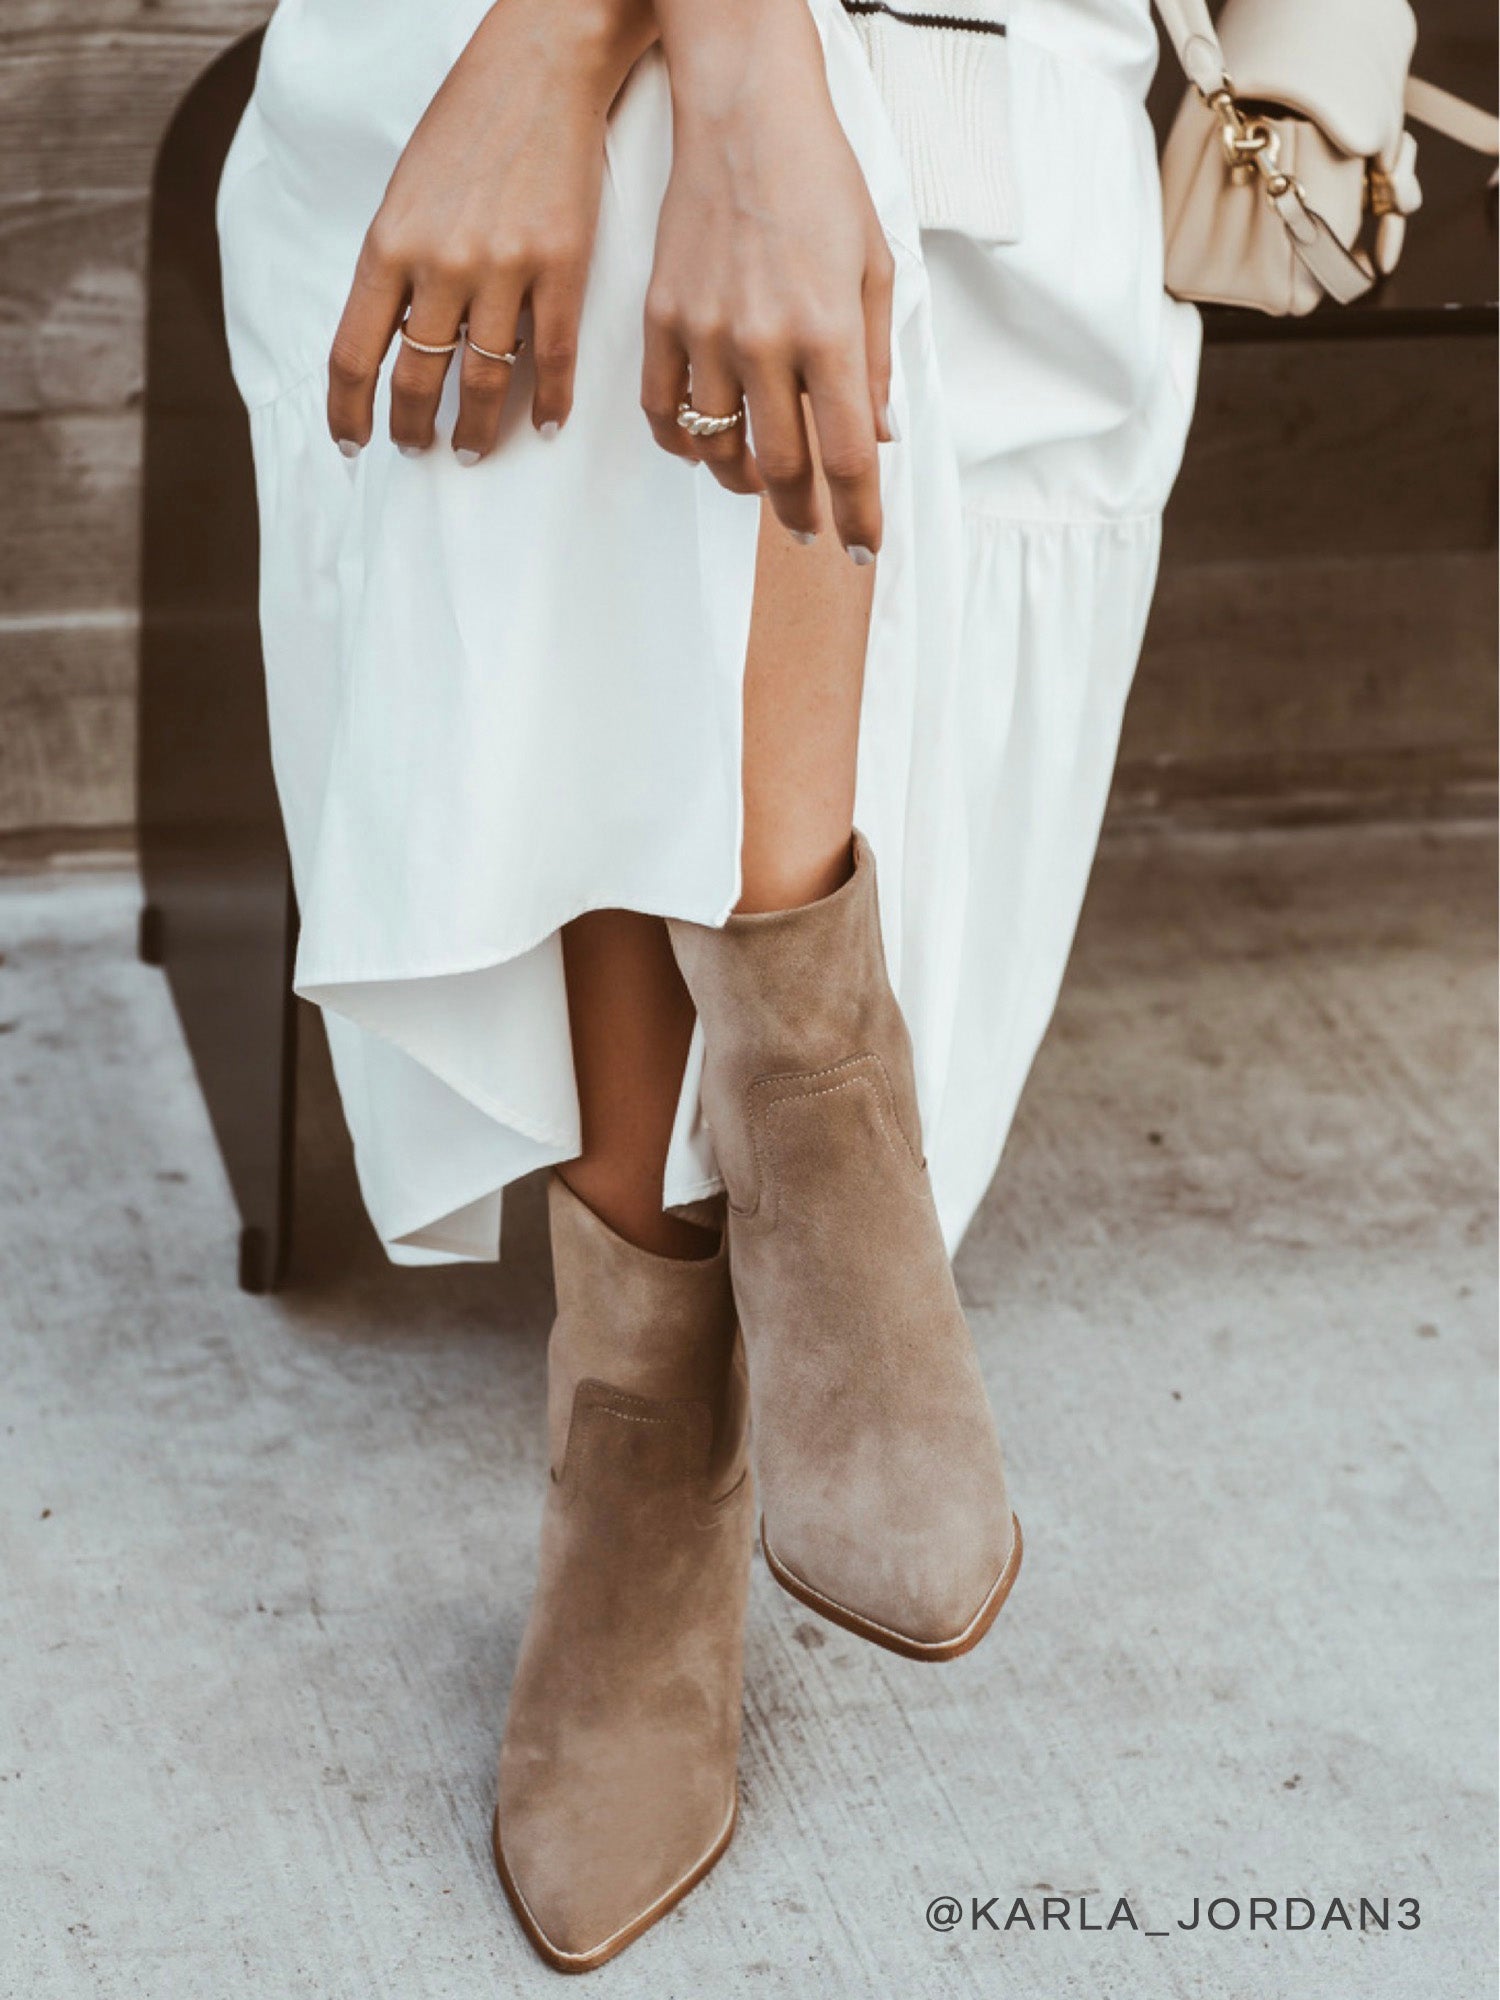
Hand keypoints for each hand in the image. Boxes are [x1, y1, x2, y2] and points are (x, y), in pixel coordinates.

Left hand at [327, 0, 654, 461]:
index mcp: (390, 242)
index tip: (352, 443)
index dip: (348, 410)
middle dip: (411, 427)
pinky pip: (552, 357)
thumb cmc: (470, 120)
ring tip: (470, 450)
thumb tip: (397, 336)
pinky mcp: (562, 267)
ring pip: (483, 381)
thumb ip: (398, 263)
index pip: (354, 352)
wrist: (544, 66)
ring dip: (474, 429)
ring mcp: (504, 269)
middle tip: (416, 450)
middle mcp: (441, 264)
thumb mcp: (407, 189)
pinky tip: (543, 424)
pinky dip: (547, 401)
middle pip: (417, 378)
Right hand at [642, 0, 894, 556]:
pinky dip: (685, 445)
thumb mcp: (874, 267)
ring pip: (719, 450)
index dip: (858, 514)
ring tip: (763, 487)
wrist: (743, 114)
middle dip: (802, 514)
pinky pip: (663, 412)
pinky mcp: (661, 319)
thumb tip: (877, 438)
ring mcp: (705, 333)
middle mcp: (765, 342)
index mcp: (828, 331)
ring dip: (744, 483)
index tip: (862, 546)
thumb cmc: (819, 181)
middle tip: (811, 532)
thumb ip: (875, 360)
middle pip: (783, 468)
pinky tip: (705, 450)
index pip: (846, 458)